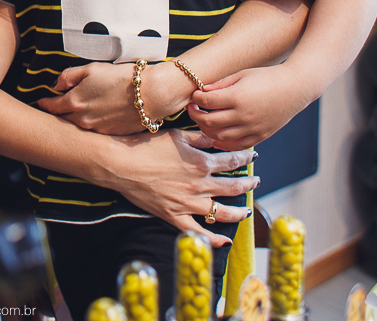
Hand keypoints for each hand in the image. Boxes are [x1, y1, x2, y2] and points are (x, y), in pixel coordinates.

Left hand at [39, 61, 194, 135]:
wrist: (151, 94)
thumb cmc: (121, 77)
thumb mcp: (92, 69)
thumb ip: (69, 76)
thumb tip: (56, 85)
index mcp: (75, 101)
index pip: (52, 106)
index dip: (45, 103)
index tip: (41, 102)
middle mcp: (83, 119)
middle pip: (63, 120)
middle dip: (57, 115)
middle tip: (53, 111)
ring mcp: (97, 130)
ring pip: (80, 126)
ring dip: (75, 120)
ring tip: (77, 113)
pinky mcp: (111, 135)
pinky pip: (96, 131)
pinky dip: (92, 125)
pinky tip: (97, 118)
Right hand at [94, 128, 258, 245]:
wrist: (121, 164)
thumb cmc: (146, 146)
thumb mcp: (176, 135)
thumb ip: (199, 138)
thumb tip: (216, 138)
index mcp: (201, 163)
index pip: (232, 161)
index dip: (245, 158)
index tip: (253, 156)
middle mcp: (200, 185)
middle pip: (233, 187)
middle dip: (248, 184)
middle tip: (255, 182)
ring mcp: (189, 204)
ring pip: (223, 212)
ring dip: (239, 212)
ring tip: (246, 210)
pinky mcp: (175, 216)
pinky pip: (199, 232)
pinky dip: (214, 239)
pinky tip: (225, 240)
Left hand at [187, 65, 310, 149]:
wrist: (295, 87)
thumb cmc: (268, 77)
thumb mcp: (242, 75)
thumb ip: (221, 84)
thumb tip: (201, 91)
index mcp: (237, 97)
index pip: (206, 102)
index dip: (196, 99)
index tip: (194, 96)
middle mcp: (243, 115)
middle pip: (208, 121)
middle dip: (196, 115)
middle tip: (192, 109)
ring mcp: (252, 128)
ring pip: (219, 136)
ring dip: (206, 130)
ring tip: (203, 121)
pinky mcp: (260, 136)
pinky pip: (236, 145)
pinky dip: (223, 144)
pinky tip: (215, 138)